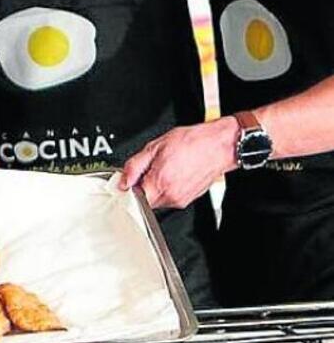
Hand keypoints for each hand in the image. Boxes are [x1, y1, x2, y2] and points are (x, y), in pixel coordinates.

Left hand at [120, 116, 238, 208]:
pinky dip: (167, 187)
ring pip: (157, 199)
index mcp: (160, 183)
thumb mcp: (154, 147)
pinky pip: (170, 197)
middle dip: (142, 185)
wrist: (219, 145)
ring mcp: (181, 200)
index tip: (129, 179)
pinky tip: (174, 172)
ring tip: (166, 167)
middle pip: (145, 199)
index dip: (128, 187)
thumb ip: (134, 166)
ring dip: (155, 186)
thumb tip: (123, 180)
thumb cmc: (192, 143)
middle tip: (150, 167)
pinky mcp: (188, 199)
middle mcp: (171, 196)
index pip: (133, 198)